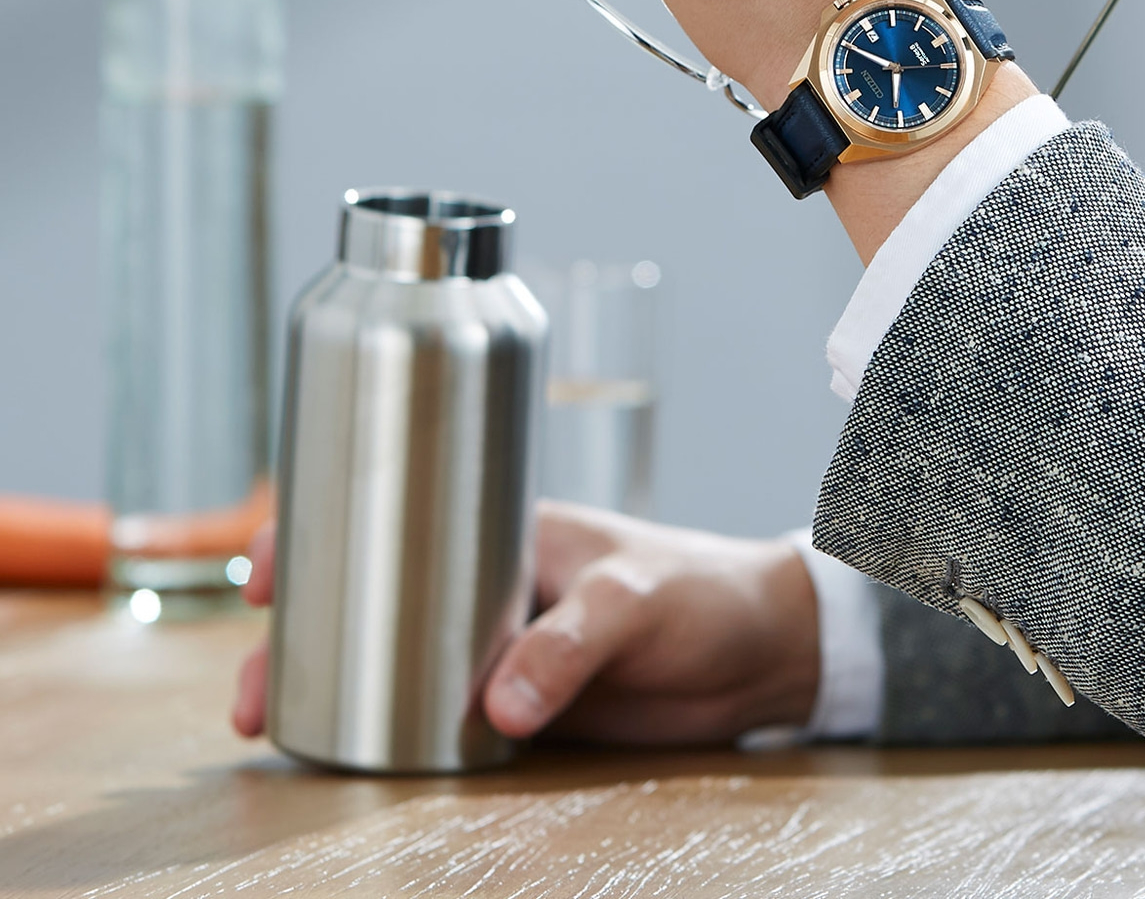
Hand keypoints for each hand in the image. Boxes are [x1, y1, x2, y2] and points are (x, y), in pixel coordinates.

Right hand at [232, 501, 819, 744]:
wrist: (758, 652)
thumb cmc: (700, 591)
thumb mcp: (634, 600)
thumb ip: (570, 644)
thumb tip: (496, 704)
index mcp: (507, 530)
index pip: (401, 516)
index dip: (323, 534)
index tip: (266, 568)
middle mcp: (491, 586)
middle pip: (378, 603)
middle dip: (306, 638)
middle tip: (255, 690)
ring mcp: (503, 647)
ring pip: (401, 667)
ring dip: (342, 695)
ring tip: (282, 732)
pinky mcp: (526, 706)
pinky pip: (446, 720)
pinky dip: (399, 737)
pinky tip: (356, 758)